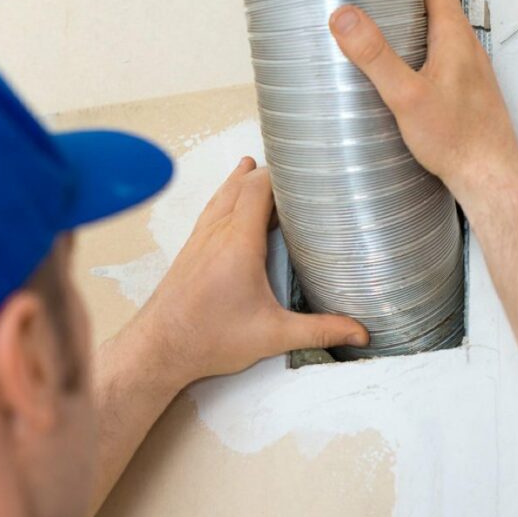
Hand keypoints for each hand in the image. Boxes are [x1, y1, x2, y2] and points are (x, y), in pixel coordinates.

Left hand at [134, 157, 368, 385]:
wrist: (158, 349)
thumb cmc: (208, 340)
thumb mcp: (272, 336)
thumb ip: (318, 331)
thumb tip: (358, 332)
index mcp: (238, 243)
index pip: (259, 188)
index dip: (281, 174)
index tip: (304, 169)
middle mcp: (216, 234)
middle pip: (242, 186)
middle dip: (268, 175)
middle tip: (293, 171)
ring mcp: (199, 240)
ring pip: (222, 196)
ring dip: (241, 181)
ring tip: (256, 167)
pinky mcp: (188, 251)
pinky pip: (210, 212)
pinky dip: (225, 198)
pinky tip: (227, 203)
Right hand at [328, 0, 517, 219]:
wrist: (489, 176)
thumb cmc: (456, 139)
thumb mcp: (405, 96)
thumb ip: (375, 56)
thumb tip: (345, 17)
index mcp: (455, 38)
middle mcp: (468, 51)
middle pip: (440, 9)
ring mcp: (472, 75)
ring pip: (443, 39)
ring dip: (417, 31)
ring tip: (385, 38)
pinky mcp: (469, 97)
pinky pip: (446, 65)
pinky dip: (424, 59)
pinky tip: (406, 82)